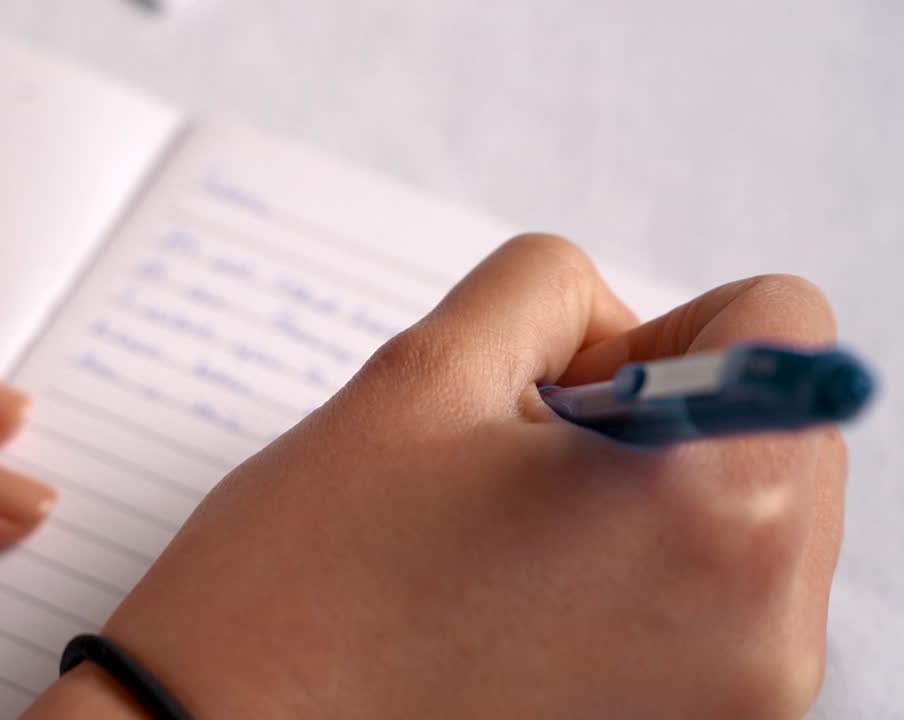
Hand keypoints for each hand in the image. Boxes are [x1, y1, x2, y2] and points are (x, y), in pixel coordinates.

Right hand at [28, 235, 842, 718]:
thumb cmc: (310, 578)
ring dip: (649, 487)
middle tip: (524, 460)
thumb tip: (624, 330)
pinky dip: (644, 564)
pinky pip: (716, 598)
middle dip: (660, 408)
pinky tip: (529, 588)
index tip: (572, 382)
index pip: (781, 325)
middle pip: (775, 420)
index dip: (663, 323)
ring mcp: (744, 701)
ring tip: (514, 535)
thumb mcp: (424, 372)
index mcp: (711, 511)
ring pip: (746, 509)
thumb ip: (548, 292)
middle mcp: (766, 627)